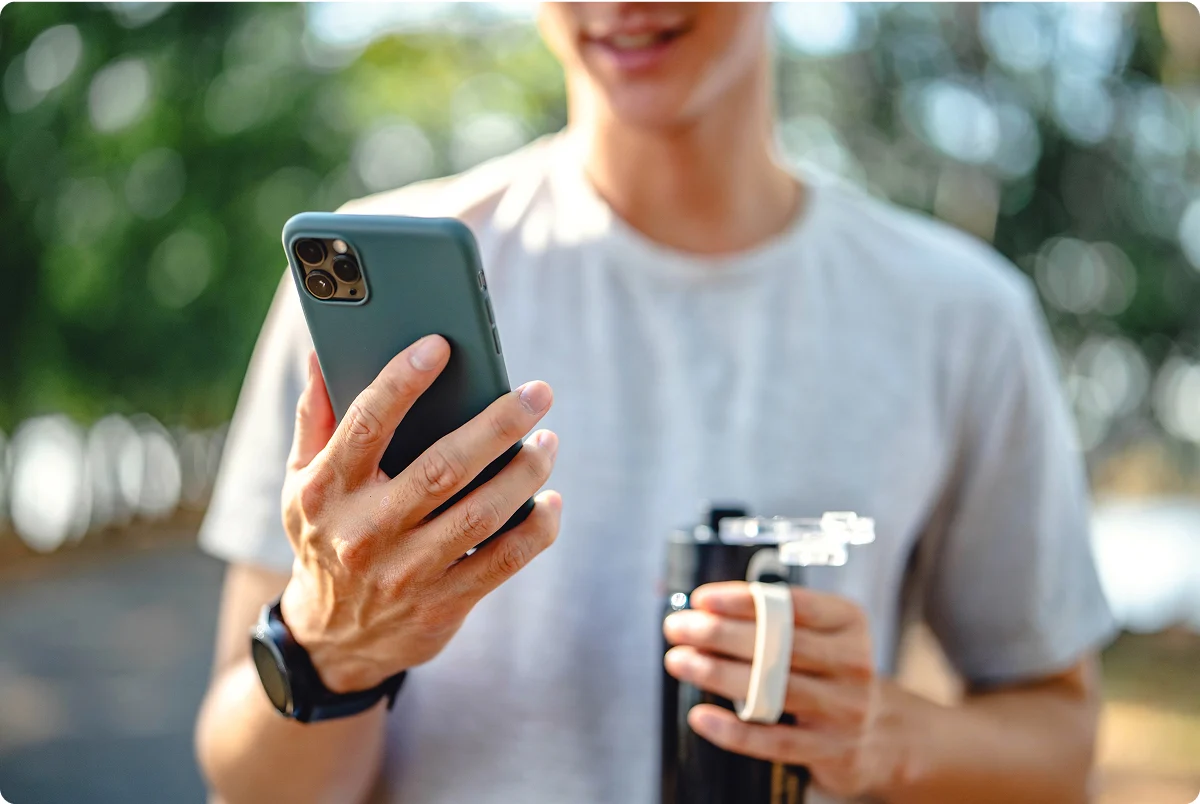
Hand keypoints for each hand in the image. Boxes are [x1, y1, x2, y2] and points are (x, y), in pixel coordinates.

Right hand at [279, 335, 560, 692]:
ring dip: (525, 473)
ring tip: (548, 442)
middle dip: (497, 425)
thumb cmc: (325, 537)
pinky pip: (504, 560)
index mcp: (326, 490)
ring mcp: (406, 571)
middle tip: (537, 394)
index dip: (403, 381)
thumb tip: (320, 354)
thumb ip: (315, 418)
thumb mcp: (300, 481)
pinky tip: (550, 499)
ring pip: (480, 514)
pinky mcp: (444, 602)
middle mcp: (365, 531)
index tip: (440, 345)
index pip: (367, 424)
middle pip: (443, 468)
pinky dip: (536, 528)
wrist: (332, 639)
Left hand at [663, 582, 902, 798]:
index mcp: (848, 623)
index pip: (793, 604)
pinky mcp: (829, 749)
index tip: (700, 599)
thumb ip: (768, 617)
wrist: (881, 735)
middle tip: (676, 627)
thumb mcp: (817, 635)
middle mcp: (852, 662)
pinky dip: (732, 729)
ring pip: (772, 688)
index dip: (743, 599)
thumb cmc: (828, 672)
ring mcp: (844, 708)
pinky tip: (700, 716)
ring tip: (678, 661)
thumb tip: (691, 602)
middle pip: (777, 644)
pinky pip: (773, 740)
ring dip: (716, 673)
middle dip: (718, 633)